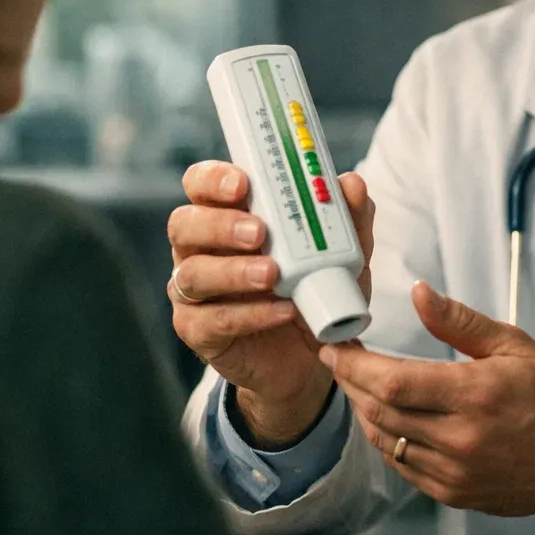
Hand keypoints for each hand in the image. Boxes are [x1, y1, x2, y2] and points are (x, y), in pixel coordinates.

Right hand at [169, 160, 374, 445]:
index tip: (242, 183)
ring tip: (272, 275)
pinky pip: (212, 319)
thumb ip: (349, 219)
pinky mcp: (198, 330)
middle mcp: (200, 249)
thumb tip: (351, 184)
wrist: (309, 355)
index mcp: (226, 216)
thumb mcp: (343, 255)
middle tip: (259, 232)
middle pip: (184, 224)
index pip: (200, 184)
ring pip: (192, 274)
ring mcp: (194, 292)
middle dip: (219, 224)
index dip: (213, 179)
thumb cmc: (313, 289)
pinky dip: (249, 314)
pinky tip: (281, 310)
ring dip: (232, 271)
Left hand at [321, 282, 534, 519]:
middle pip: (380, 410)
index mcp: (476, 395)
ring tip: (359, 385)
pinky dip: (387, 439)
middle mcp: (461, 439)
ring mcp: (455, 473)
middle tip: (340, 360)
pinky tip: (388, 418)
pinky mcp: (454, 494)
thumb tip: (419, 293)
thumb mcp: (514, 345)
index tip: (336, 347)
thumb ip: (460, 322)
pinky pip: (403, 467)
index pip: (392, 381)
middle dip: (350, 383)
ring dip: (364, 410)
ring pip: (385, 441)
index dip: (354, 364)